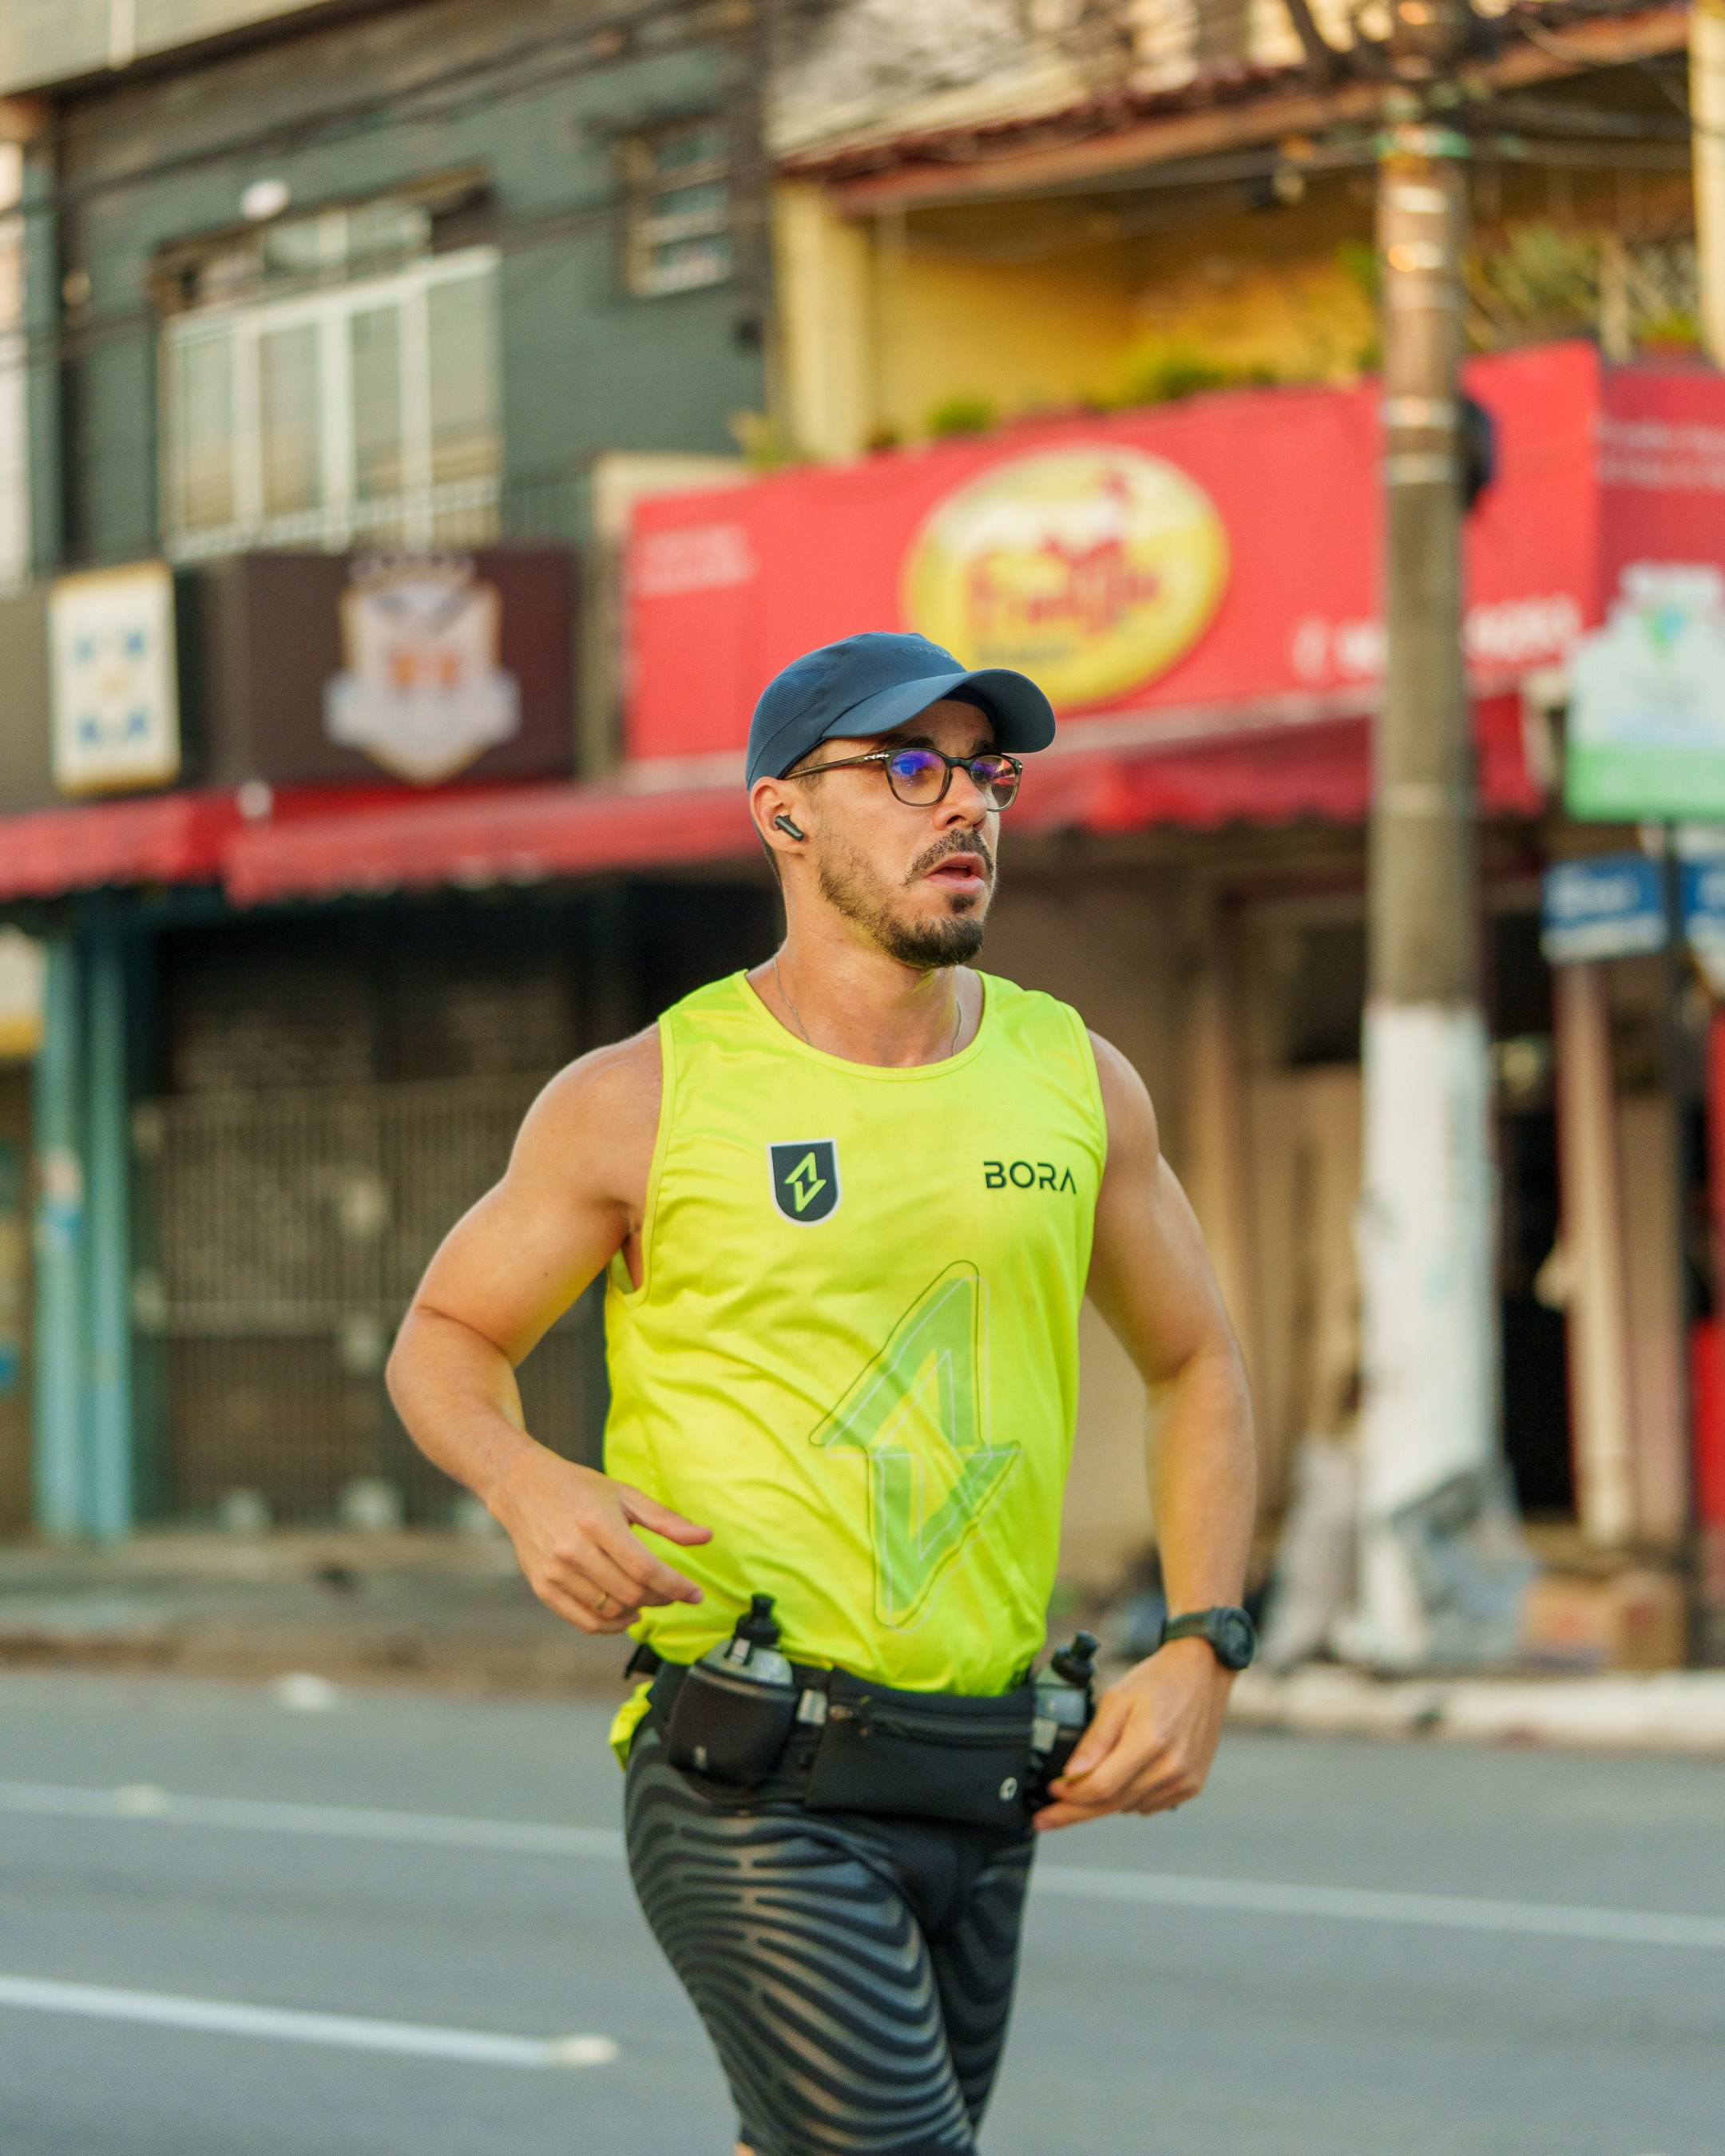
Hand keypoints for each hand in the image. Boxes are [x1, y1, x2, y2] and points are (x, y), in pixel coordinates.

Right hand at [488, 1446, 711, 1634]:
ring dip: (637, 1612)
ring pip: (609, 1610)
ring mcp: (555, 1571)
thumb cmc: (578, 1488)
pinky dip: (610, 1626)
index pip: (644, 1568)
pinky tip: (624, 1614)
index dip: (675, 1586)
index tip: (696, 1595)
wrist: (522, 1487)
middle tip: (673, 1593)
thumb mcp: (624, 1495)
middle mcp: (574, 1550)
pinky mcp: (542, 1587)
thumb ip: (666, 1519)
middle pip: (630, 1592)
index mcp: (598, 1523)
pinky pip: (583, 1621)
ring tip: (649, 1600)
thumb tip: (706, 1537)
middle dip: (660, 1598)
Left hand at [1034, 1638, 1231, 1830]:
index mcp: (1149, 1742)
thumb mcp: (1117, 1698)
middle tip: (1046, 1819)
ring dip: (1104, 1801)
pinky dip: (1129, 1798)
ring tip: (1088, 1784)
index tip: (1051, 1791)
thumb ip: (1094, 1740)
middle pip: (1112, 1804)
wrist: (1201, 1674)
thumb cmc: (1157, 1681)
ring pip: (1128, 1807)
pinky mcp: (1192, 1786)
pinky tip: (1124, 1777)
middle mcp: (1170, 1768)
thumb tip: (1070, 1775)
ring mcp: (1184, 1780)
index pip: (1101, 1787)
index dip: (1071, 1795)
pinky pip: (1149, 1805)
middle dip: (1075, 1812)